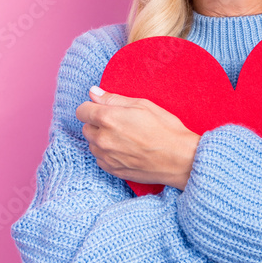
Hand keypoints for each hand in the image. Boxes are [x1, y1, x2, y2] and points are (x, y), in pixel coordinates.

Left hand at [75, 86, 200, 190]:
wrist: (179, 159)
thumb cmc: (165, 129)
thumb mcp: (143, 105)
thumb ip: (113, 99)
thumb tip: (94, 92)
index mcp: (108, 118)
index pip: (82, 110)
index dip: (93, 107)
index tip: (105, 109)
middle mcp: (102, 138)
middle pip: (86, 128)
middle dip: (98, 124)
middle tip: (120, 124)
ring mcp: (106, 156)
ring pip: (92, 144)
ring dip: (102, 139)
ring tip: (126, 138)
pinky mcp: (111, 170)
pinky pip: (100, 158)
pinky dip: (108, 154)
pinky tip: (126, 150)